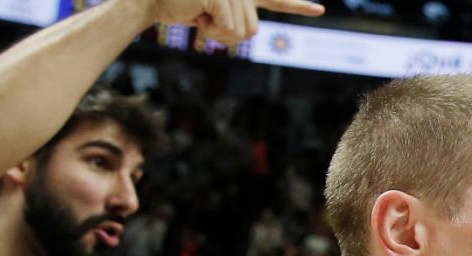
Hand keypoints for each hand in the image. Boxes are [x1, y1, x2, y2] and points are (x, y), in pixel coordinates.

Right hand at [150, 0, 324, 45]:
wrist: (152, 1)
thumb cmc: (180, 9)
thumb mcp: (212, 18)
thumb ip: (231, 22)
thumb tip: (244, 31)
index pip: (275, 0)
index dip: (297, 6)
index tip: (319, 10)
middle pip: (252, 31)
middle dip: (226, 36)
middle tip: (204, 21)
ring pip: (243, 33)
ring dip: (218, 34)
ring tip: (200, 16)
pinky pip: (230, 30)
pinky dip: (212, 32)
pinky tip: (198, 16)